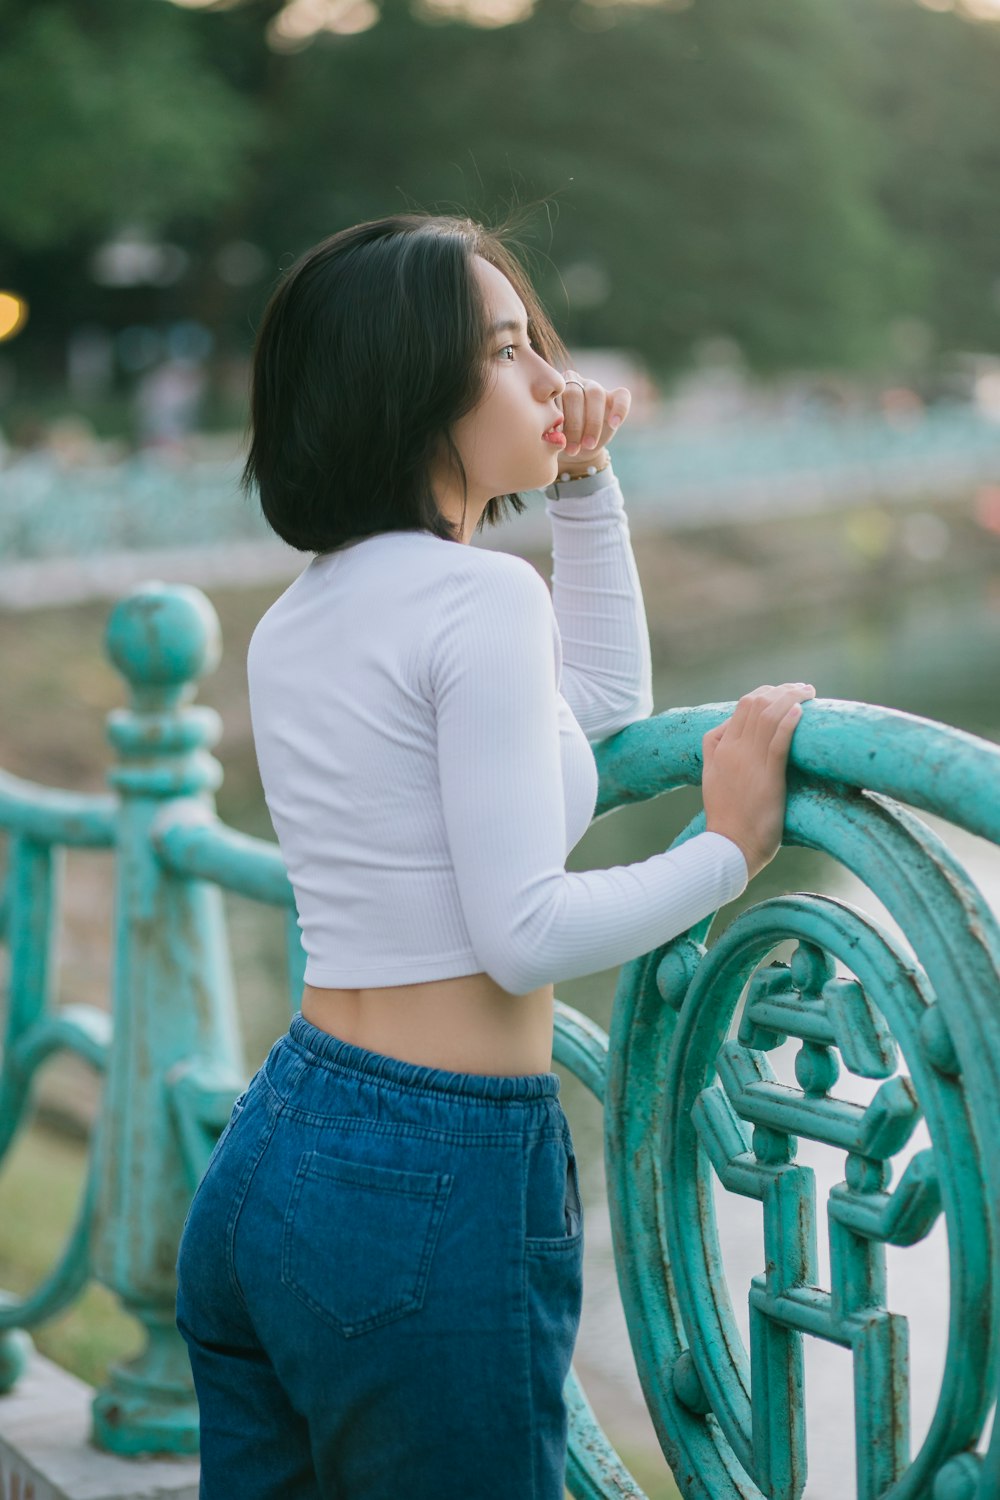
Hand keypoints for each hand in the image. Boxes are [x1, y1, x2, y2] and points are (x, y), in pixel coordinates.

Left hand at [558, 369, 630, 457]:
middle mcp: (574, 383)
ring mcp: (595, 387)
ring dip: (592, 423)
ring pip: (595, 394)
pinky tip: (614, 425)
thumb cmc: (558, 442)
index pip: (554, 396)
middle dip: (574, 425)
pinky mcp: (615, 396)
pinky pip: (622, 396)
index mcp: (553, 390)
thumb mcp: (551, 440)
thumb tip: (555, 437)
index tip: (556, 438)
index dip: (555, 418)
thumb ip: (550, 433)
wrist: (576, 450)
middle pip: (574, 394)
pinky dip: (619, 409)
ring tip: (588, 445)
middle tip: (572, 450)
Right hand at [701, 682, 815, 880]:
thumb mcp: (711, 777)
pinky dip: (790, 721)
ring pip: (769, 716)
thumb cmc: (727, 817)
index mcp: (720, 748)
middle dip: (782, 690)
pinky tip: (802, 711)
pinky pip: (778, 741)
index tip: (785, 693)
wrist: (729, 845)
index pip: (742, 706)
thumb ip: (715, 751)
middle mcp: (733, 749)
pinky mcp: (768, 776)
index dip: (767, 693)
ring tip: (809, 693)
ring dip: (792, 698)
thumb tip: (727, 730)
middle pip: (756, 703)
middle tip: (803, 689)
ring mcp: (749, 761)